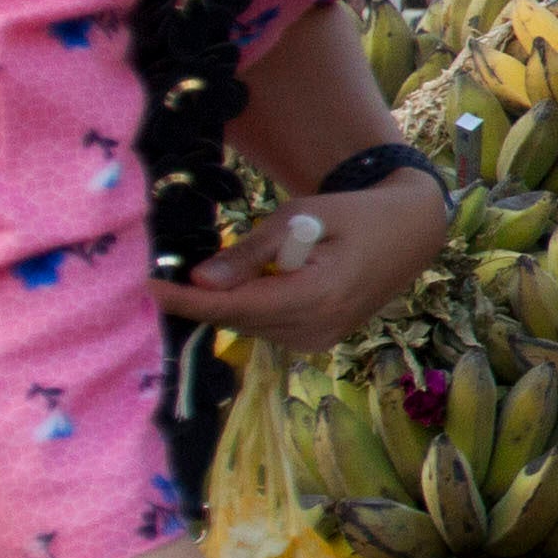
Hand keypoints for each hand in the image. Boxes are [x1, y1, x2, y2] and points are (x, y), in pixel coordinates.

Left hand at [152, 167, 449, 348]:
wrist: (409, 234)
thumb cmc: (354, 214)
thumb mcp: (302, 215)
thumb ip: (250, 252)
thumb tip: (199, 280)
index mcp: (317, 296)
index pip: (236, 307)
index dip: (187, 301)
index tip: (148, 288)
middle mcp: (318, 329)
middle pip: (237, 319)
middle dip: (206, 296)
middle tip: (183, 265)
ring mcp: (319, 341)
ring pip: (249, 325)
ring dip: (233, 299)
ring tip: (255, 261)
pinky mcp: (317, 342)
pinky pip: (266, 327)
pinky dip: (254, 305)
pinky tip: (270, 279)